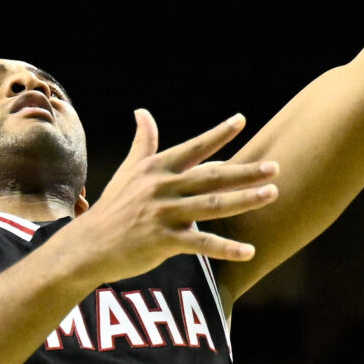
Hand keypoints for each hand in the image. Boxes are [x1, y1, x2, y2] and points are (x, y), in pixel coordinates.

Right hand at [57, 110, 277, 282]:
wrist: (90, 245)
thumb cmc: (114, 207)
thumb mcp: (129, 171)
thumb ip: (143, 142)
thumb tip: (142, 112)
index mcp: (157, 169)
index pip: (193, 148)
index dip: (217, 134)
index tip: (241, 120)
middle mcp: (162, 187)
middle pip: (210, 176)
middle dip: (244, 171)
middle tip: (274, 167)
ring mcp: (163, 214)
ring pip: (211, 205)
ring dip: (244, 199)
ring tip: (272, 193)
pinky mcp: (163, 241)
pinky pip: (201, 245)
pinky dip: (226, 249)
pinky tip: (249, 252)